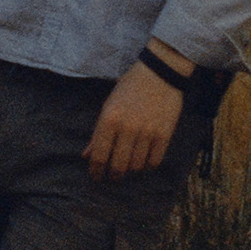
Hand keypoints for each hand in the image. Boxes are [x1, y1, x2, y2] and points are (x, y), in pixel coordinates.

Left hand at [86, 57, 185, 178]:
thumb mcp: (108, 106)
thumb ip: (97, 133)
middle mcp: (127, 128)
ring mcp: (147, 132)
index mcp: (109, 120)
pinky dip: (148, 166)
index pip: (99, 156)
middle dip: (114, 176)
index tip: (97, 177)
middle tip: (113, 177)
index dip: (96, 171)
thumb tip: (86, 156)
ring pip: (136, 166)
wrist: (159, 72)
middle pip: (118, 166)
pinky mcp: (164, 134)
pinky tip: (145, 161)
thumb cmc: (130, 88)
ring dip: (131, 170)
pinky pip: (154, 161)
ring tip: (129, 167)